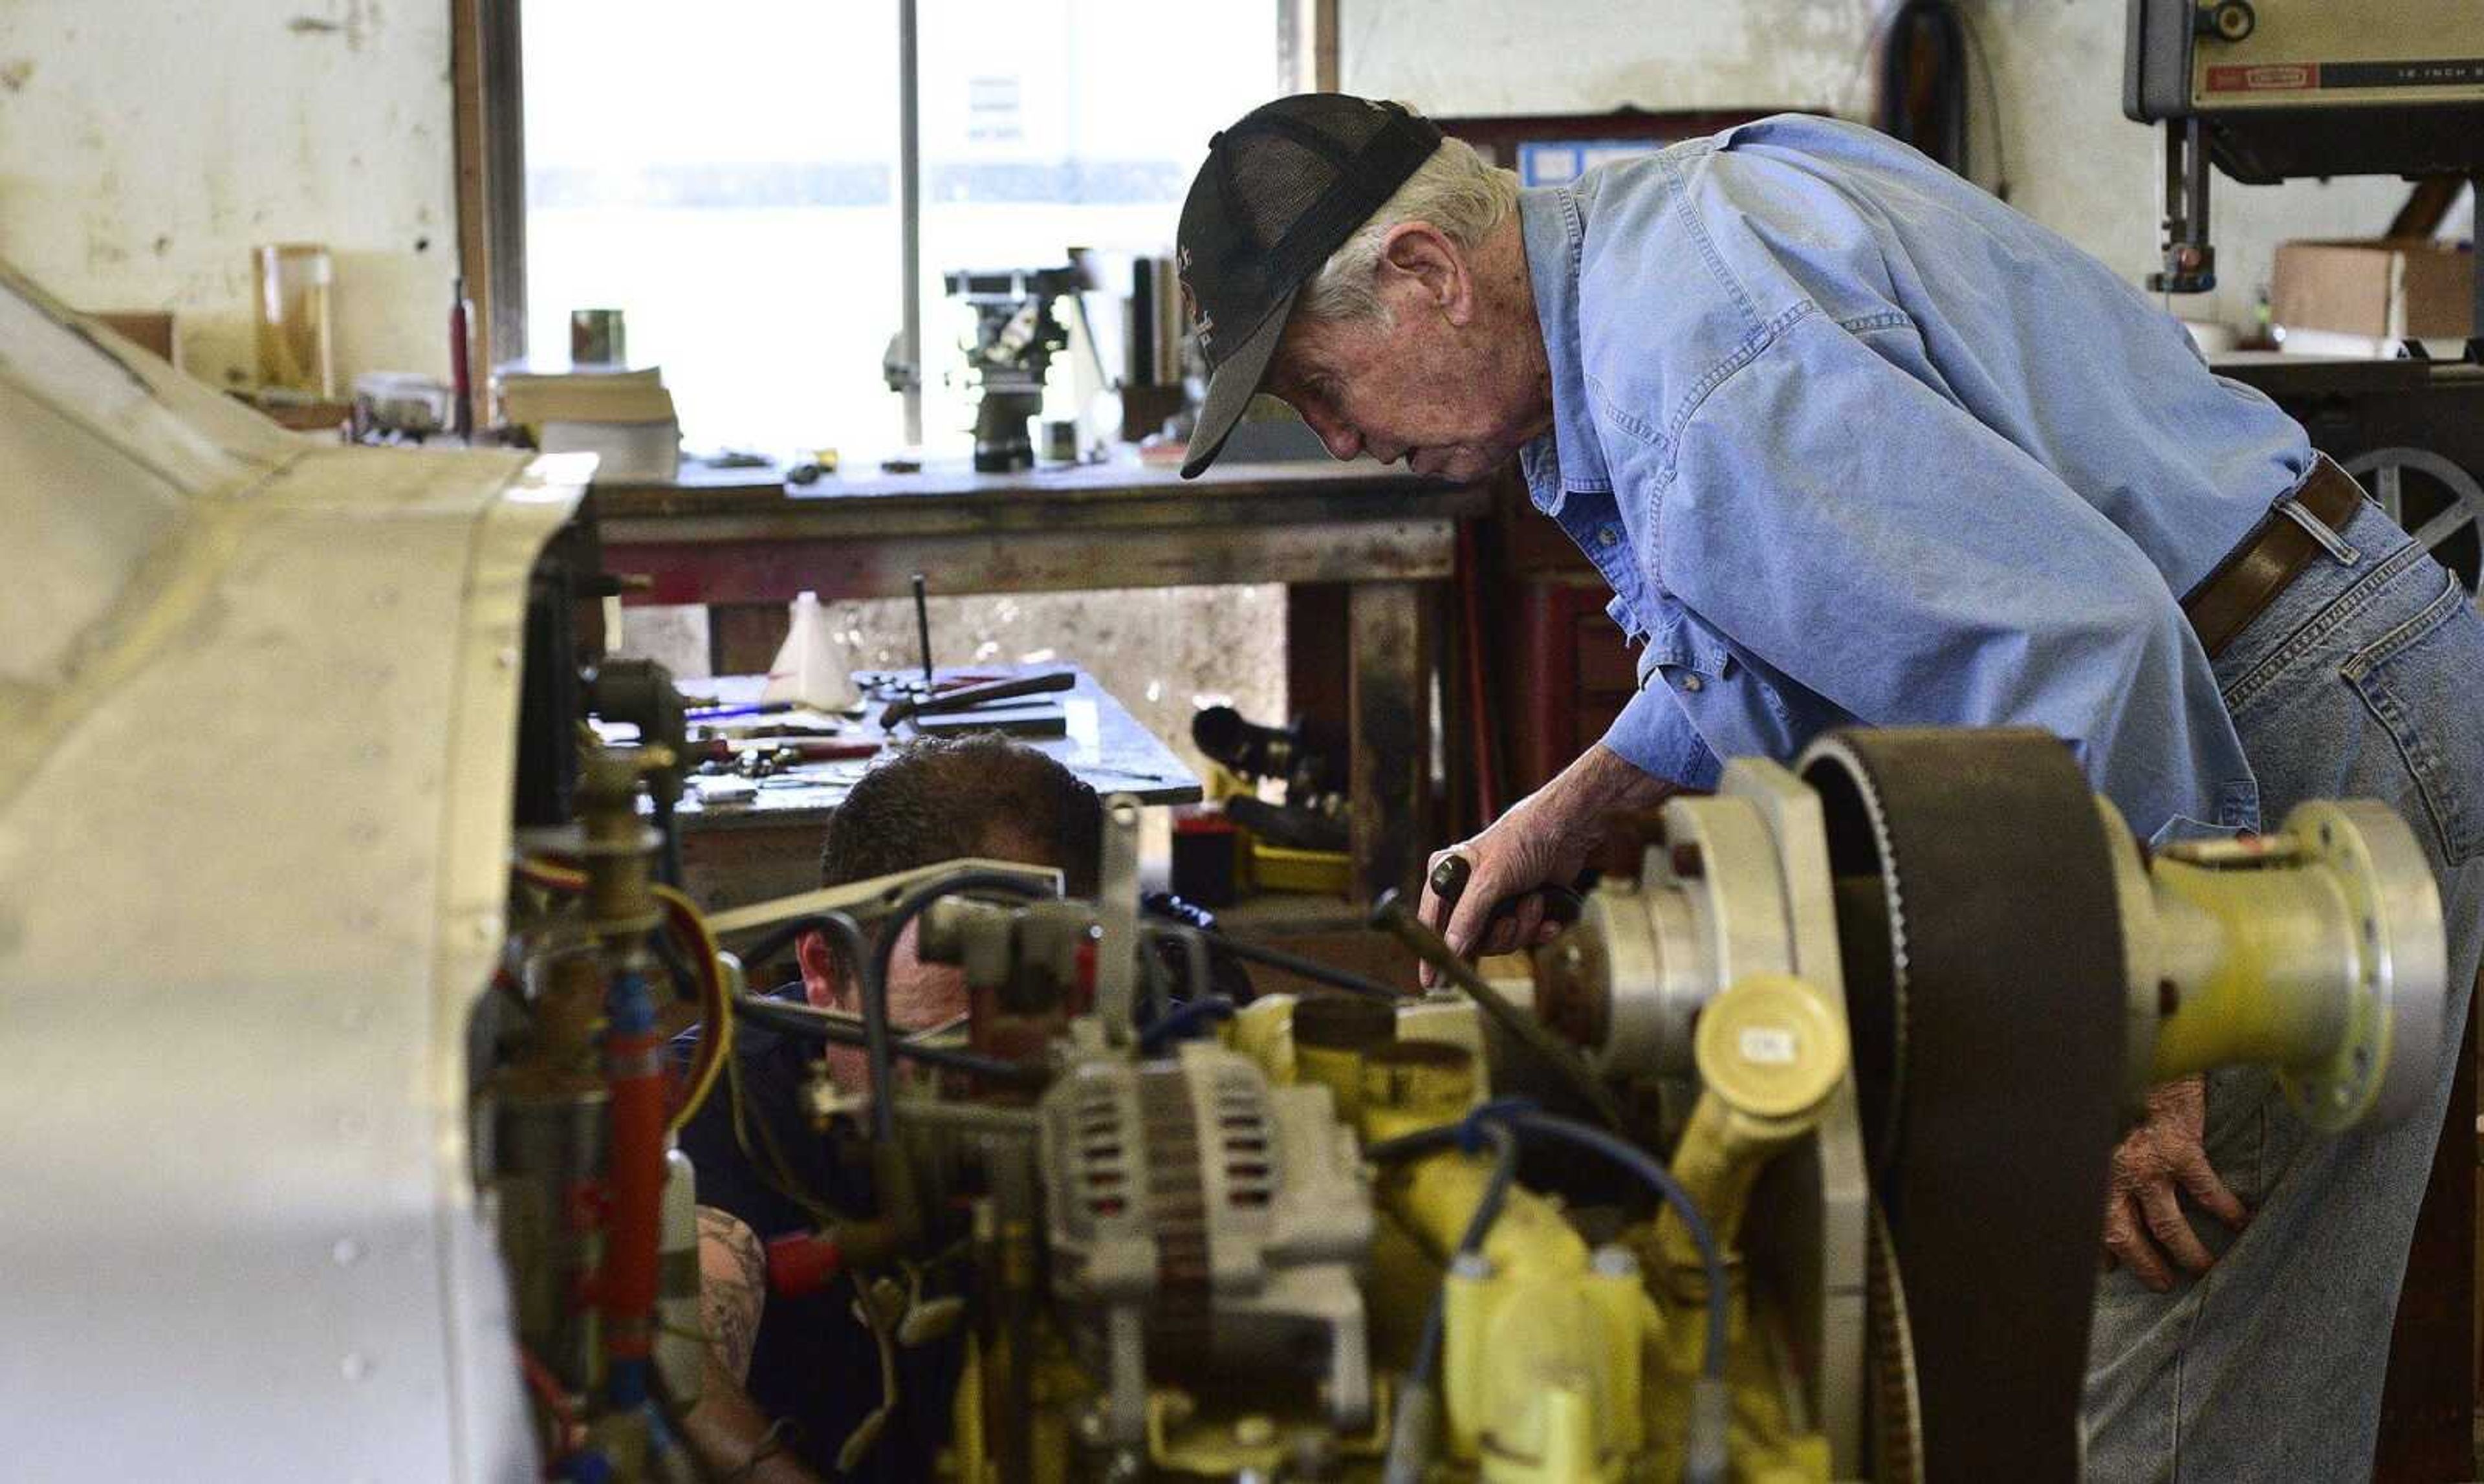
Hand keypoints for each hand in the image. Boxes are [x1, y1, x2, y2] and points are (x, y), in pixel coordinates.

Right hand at [1417, 798, 1588, 987]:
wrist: (1567, 830)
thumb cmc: (1522, 840)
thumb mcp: (1489, 879)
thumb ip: (1468, 916)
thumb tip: (1452, 950)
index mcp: (1448, 876)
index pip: (1433, 921)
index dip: (1434, 951)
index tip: (1432, 982)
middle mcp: (1468, 891)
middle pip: (1471, 939)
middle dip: (1499, 934)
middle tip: (1511, 919)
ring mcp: (1496, 901)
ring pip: (1500, 940)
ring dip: (1522, 926)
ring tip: (1533, 902)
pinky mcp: (1521, 907)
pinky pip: (1525, 936)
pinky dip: (1539, 929)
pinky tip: (1548, 918)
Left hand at [2101, 1075, 2247, 1291]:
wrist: (2138, 1046)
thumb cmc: (2112, 1083)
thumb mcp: (2094, 1120)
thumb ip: (2097, 1149)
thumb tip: (2100, 1168)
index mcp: (2090, 1170)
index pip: (2089, 1221)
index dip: (2099, 1250)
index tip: (2109, 1267)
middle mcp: (2113, 1173)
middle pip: (2125, 1237)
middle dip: (2144, 1265)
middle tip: (2163, 1282)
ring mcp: (2147, 1165)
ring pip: (2166, 1226)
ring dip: (2187, 1251)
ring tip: (2205, 1266)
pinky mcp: (2180, 1149)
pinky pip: (2206, 1191)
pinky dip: (2225, 1209)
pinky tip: (2240, 1220)